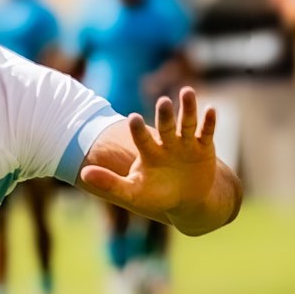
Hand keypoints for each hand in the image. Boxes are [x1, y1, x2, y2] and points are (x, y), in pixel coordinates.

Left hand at [81, 87, 216, 229]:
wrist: (186, 202)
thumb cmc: (156, 196)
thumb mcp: (132, 193)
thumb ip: (109, 183)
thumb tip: (84, 174)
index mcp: (148, 152)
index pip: (141, 138)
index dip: (138, 130)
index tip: (133, 118)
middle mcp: (166, 143)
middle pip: (165, 126)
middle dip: (164, 114)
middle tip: (162, 101)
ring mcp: (185, 143)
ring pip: (186, 123)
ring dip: (188, 108)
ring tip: (187, 92)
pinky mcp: (204, 147)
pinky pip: (206, 132)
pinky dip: (209, 122)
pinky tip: (211, 109)